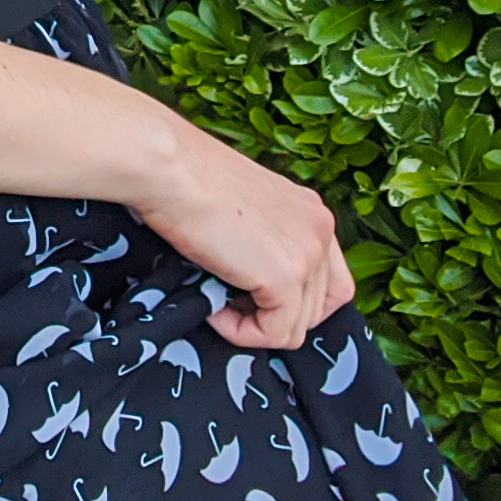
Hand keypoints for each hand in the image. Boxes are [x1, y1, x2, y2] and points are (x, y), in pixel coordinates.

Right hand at [130, 113, 355, 350]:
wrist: (169, 167)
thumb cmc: (188, 177)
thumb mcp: (245, 207)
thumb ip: (266, 239)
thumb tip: (253, 281)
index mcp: (312, 212)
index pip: (330, 282)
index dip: (295, 302)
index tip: (254, 296)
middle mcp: (320, 231)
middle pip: (317, 308)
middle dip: (273, 315)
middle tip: (229, 299)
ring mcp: (307, 255)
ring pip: (296, 327)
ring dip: (254, 324)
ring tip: (215, 299)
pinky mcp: (284, 278)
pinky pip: (274, 333)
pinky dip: (241, 331)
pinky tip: (212, 308)